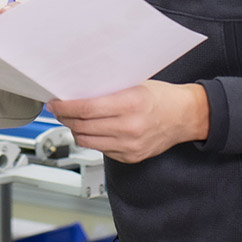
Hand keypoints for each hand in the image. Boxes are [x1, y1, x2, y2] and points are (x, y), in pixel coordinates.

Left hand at [47, 80, 208, 163]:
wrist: (187, 116)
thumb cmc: (162, 97)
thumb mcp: (134, 84)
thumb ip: (108, 90)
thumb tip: (78, 91)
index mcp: (129, 105)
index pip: (85, 109)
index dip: (65, 107)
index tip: (55, 104)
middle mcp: (129, 128)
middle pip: (82, 127)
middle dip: (65, 118)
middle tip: (60, 110)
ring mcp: (130, 146)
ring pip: (87, 141)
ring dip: (75, 130)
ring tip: (74, 120)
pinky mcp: (131, 157)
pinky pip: (101, 150)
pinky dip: (92, 140)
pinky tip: (94, 130)